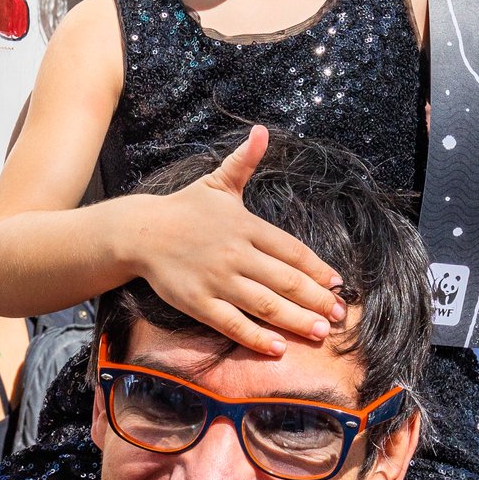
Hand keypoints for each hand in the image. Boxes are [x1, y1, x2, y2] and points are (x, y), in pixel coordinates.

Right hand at [133, 124, 345, 355]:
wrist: (140, 232)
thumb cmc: (184, 208)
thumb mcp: (217, 181)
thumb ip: (245, 161)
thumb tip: (262, 131)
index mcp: (246, 226)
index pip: (291, 249)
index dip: (317, 268)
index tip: (337, 283)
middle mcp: (235, 254)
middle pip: (285, 280)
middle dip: (315, 299)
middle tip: (338, 315)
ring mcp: (216, 280)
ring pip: (265, 304)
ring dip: (295, 320)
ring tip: (320, 332)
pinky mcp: (197, 302)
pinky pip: (231, 324)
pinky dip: (256, 337)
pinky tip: (277, 348)